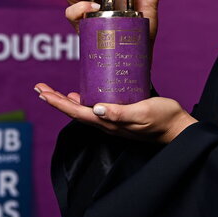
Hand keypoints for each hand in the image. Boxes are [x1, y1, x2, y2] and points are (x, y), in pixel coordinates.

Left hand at [35, 83, 196, 143]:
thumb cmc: (163, 119)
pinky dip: (83, 101)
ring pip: (82, 111)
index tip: (42, 91)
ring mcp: (113, 121)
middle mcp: (107, 123)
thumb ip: (120, 113)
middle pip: (74, 111)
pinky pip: (95, 109)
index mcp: (109, 122)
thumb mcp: (143, 113)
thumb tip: (96, 109)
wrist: (178, 128)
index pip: (76, 112)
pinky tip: (81, 94)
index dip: (57, 102)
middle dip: (55, 99)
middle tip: (39, 87)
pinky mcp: (120, 116)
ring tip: (52, 92)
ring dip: (65, 101)